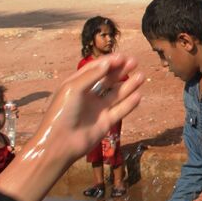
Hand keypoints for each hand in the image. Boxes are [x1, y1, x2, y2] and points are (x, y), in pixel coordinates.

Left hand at [0, 54, 143, 200]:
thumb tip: (108, 62)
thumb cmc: (62, 113)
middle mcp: (88, 96)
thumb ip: (92, 75)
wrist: (60, 143)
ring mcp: (97, 110)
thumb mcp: (73, 88)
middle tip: (134, 62)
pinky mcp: (105, 123)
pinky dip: (129, 103)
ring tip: (141, 76)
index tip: (123, 56)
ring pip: (116, 94)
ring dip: (129, 85)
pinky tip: (138, 95)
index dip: (109, 62)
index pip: (95, 69)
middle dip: (121, 70)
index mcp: (77, 85)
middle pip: (107, 79)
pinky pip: (120, 111)